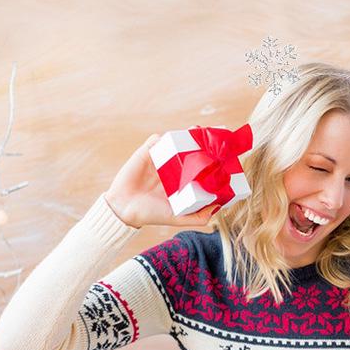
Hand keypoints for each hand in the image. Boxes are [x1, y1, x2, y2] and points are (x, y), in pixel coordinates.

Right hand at [104, 133, 219, 228]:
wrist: (124, 209)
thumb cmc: (152, 215)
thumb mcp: (179, 218)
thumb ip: (198, 216)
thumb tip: (218, 207)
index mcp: (183, 181)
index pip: (200, 168)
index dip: (212, 162)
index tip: (224, 157)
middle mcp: (174, 168)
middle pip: (191, 151)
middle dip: (203, 144)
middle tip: (215, 139)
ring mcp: (161, 159)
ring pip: (176, 142)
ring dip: (187, 135)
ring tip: (199, 131)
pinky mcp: (147, 152)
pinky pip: (158, 140)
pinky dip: (167, 137)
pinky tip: (176, 137)